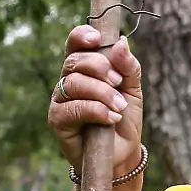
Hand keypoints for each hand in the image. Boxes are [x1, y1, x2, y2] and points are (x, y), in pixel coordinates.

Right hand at [48, 24, 143, 182]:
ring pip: (74, 83)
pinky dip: (96, 110)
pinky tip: (111, 118)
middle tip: (118, 83)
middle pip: (74, 61)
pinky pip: (73, 108)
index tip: (97, 39)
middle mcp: (68, 81)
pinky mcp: (57, 120)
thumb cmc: (124, 118)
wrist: (122, 154)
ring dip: (102, 93)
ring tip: (119, 107)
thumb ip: (128, 67)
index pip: (75, 44)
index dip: (82, 36)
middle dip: (100, 68)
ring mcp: (60, 100)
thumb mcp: (132, 89)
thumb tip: (121, 42)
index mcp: (84, 68)